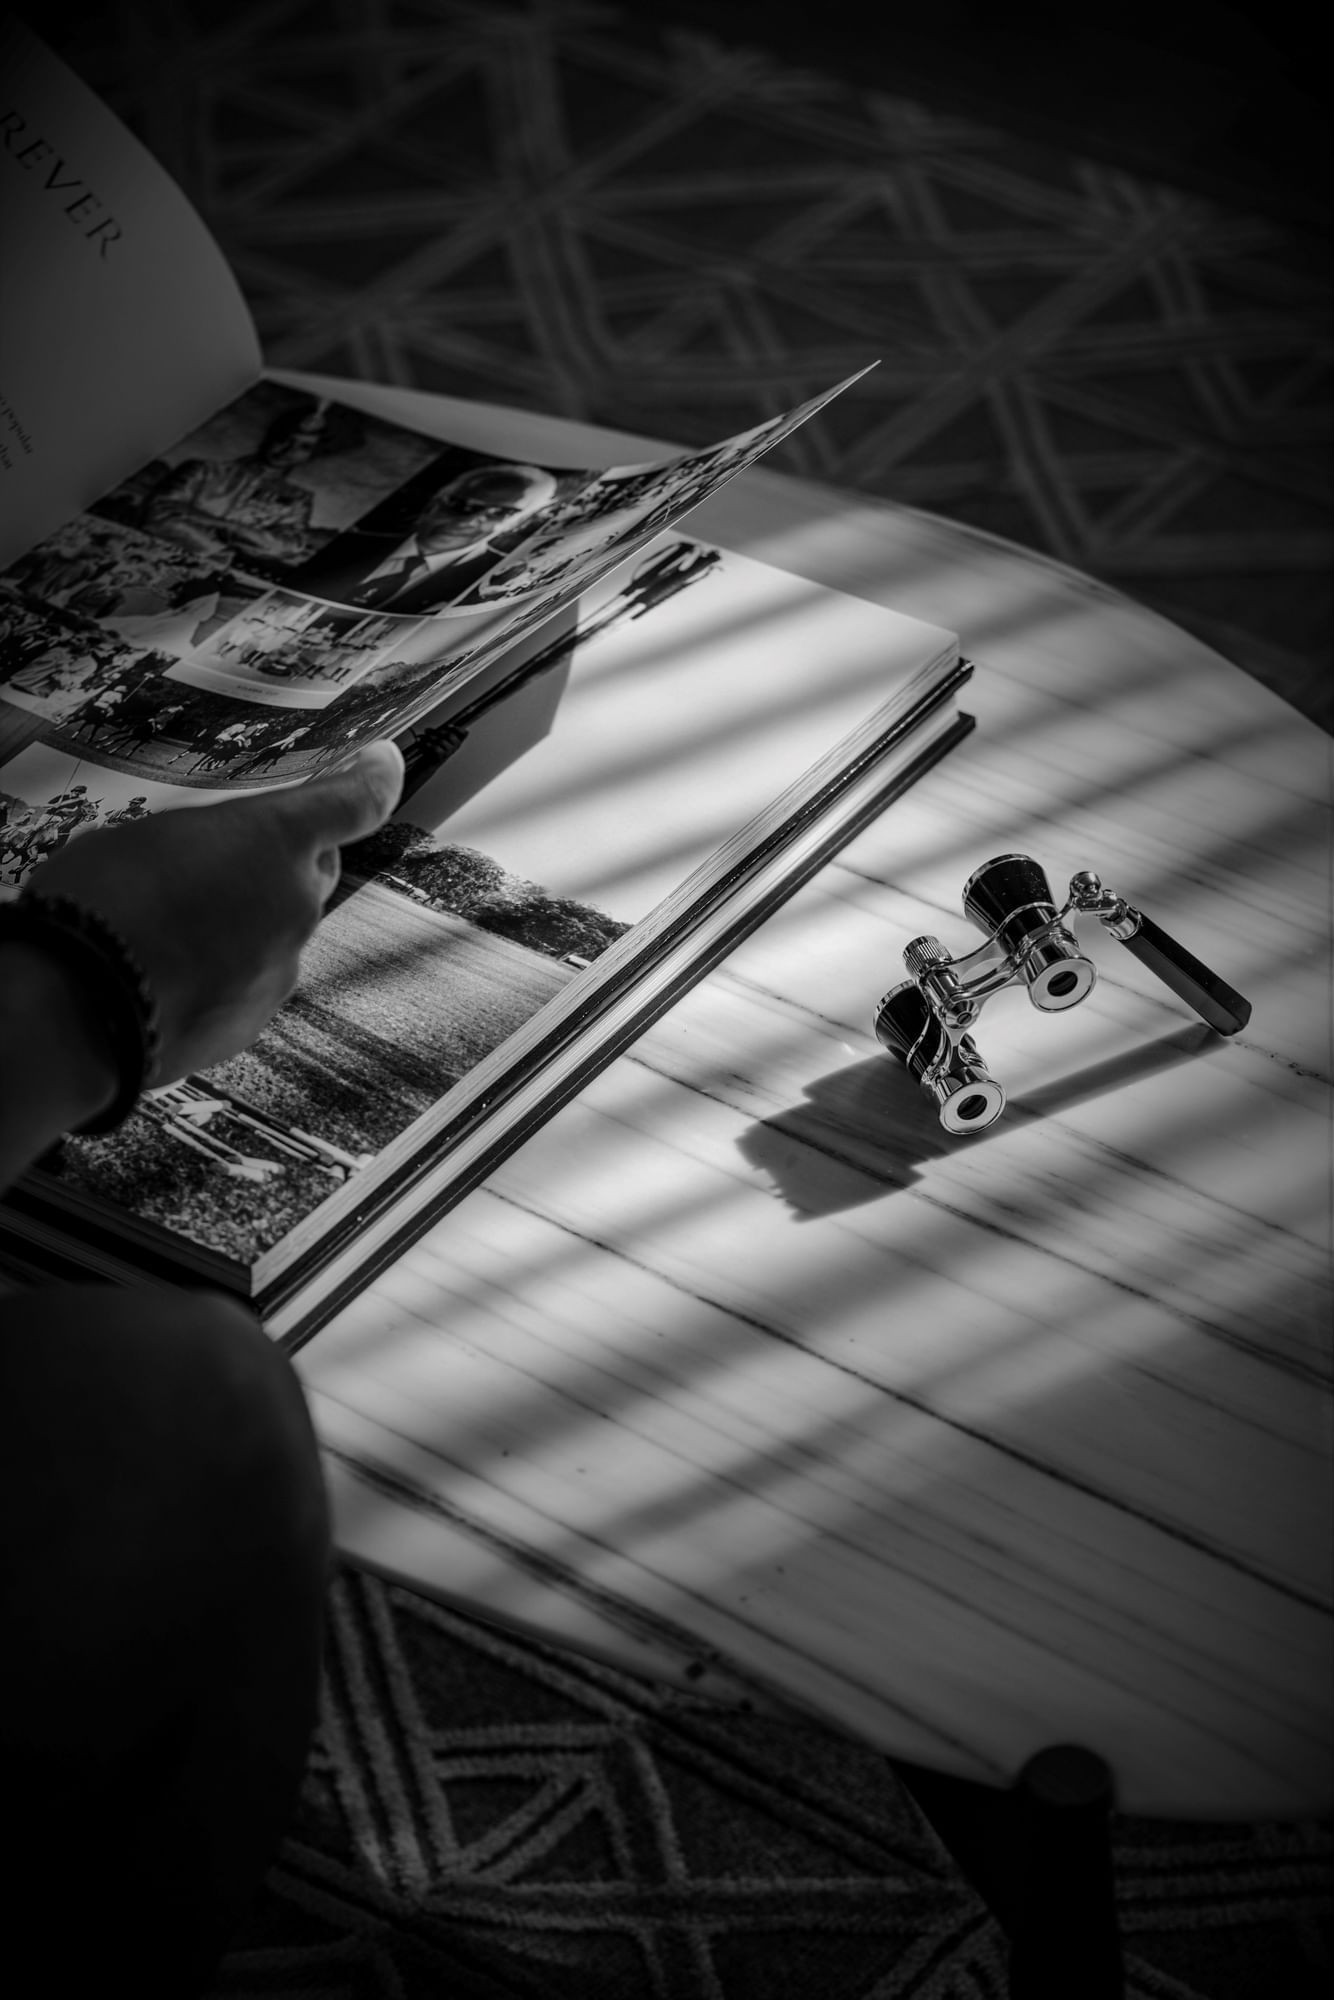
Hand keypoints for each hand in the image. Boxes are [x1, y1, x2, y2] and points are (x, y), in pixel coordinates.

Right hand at [29, 741, 403, 1085]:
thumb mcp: (146, 837)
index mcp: (272, 840)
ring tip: (167, 931)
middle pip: (308, 876)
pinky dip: (219, 979)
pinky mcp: (254, 1020)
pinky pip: (247, 987)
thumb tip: (208, 861)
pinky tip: (165, 976)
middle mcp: (295, 904)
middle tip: (217, 867)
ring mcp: (280, 969)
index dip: (371, 781)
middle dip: (278, 869)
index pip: (350, 803)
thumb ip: (205, 842)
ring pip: (275, 937)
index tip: (383, 765)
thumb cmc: (98, 904)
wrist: (77, 1007)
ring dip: (239, 930)